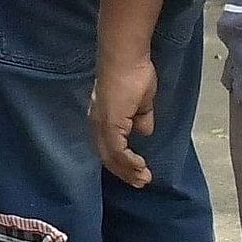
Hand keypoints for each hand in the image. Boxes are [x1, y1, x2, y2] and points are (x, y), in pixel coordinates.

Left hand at [92, 53, 160, 187]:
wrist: (126, 60)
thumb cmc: (134, 75)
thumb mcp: (142, 103)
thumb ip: (141, 118)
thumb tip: (144, 131)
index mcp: (103, 119)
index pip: (109, 147)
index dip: (122, 162)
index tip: (138, 172)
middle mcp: (97, 124)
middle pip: (108, 156)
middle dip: (125, 172)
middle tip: (141, 182)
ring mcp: (102, 125)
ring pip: (111, 157)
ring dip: (128, 170)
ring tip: (143, 179)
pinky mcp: (109, 124)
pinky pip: (117, 150)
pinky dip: (129, 162)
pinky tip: (140, 168)